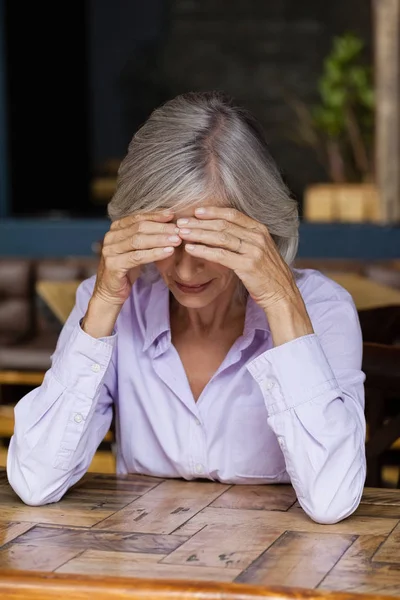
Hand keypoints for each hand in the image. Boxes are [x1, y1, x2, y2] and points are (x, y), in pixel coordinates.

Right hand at [94, 210, 181, 305]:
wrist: (110, 292)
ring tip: (176, 240)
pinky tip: (168, 252)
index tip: (172, 215)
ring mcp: (110, 251)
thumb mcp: (136, 249)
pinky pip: (137, 257)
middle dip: (161, 228)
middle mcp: (110, 237)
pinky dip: (154, 253)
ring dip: (160, 240)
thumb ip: (146, 236)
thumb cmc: (126, 268)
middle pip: (139, 228)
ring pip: (138, 241)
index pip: (137, 217)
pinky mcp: (113, 265)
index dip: (155, 215)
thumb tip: (169, 224)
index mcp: (115, 229)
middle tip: (178, 229)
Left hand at [177, 206, 298, 309]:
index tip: (196, 211)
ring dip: (198, 234)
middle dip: (200, 222)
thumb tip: (223, 231)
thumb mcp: (259, 250)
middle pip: (223, 224)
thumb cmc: (267, 274)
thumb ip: (245, 238)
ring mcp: (253, 251)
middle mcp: (257, 237)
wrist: (281, 294)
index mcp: (260, 230)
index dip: (213, 211)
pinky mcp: (248, 266)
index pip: (233, 215)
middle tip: (181, 221)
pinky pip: (221, 255)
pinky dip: (203, 250)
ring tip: (182, 233)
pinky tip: (190, 249)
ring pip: (220, 237)